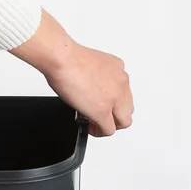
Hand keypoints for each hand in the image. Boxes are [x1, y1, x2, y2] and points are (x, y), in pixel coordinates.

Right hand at [11, 10, 133, 136]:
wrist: (63, 59)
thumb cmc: (68, 57)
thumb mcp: (92, 63)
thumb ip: (98, 75)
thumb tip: (90, 86)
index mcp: (118, 69)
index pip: (124, 91)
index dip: (113, 101)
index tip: (101, 102)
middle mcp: (120, 83)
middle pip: (128, 108)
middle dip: (116, 115)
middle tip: (102, 117)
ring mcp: (113, 99)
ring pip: (124, 121)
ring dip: (111, 124)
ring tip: (96, 124)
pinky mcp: (103, 112)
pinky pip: (109, 130)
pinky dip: (100, 132)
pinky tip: (90, 128)